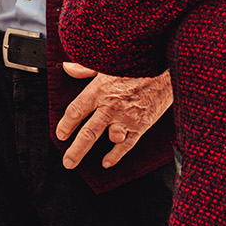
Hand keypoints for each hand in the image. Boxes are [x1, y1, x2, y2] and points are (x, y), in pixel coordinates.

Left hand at [57, 64, 171, 168]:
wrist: (165, 68)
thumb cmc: (137, 64)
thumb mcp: (107, 62)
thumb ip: (85, 69)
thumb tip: (68, 67)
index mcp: (100, 89)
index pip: (76, 111)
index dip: (65, 125)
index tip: (60, 134)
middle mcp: (111, 106)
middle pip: (88, 132)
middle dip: (75, 150)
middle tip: (67, 161)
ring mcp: (126, 117)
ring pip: (107, 140)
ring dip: (93, 151)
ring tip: (79, 159)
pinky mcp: (141, 125)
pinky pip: (127, 145)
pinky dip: (116, 156)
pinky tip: (107, 162)